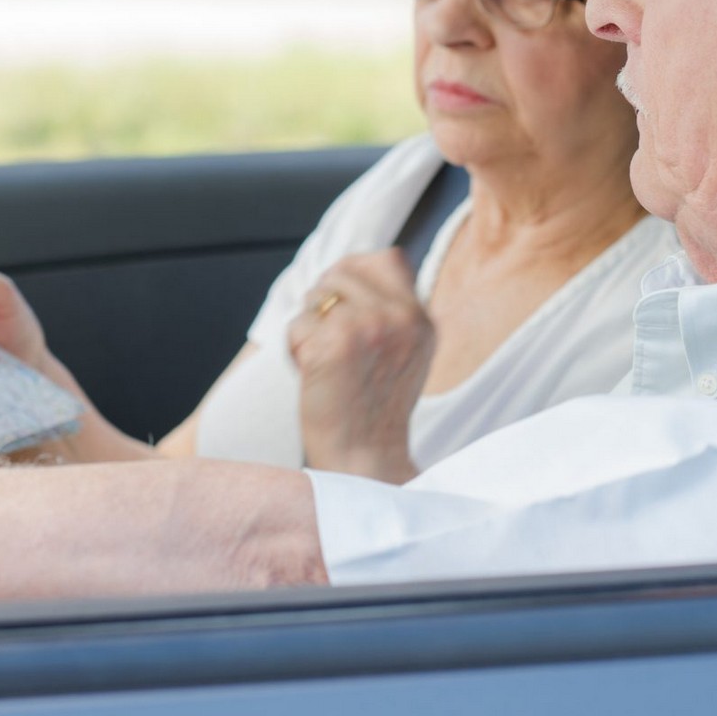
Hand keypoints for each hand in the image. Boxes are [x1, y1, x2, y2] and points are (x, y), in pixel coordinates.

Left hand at [286, 250, 433, 483]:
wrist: (365, 459)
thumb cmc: (373, 409)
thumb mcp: (406, 352)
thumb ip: (390, 310)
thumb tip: (347, 268)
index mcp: (421, 319)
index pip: (387, 258)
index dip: (355, 274)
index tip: (344, 307)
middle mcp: (400, 318)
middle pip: (342, 273)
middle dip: (324, 304)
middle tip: (333, 346)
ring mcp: (368, 327)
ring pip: (316, 298)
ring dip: (309, 328)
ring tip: (327, 364)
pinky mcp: (334, 344)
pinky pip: (297, 325)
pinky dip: (295, 351)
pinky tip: (314, 377)